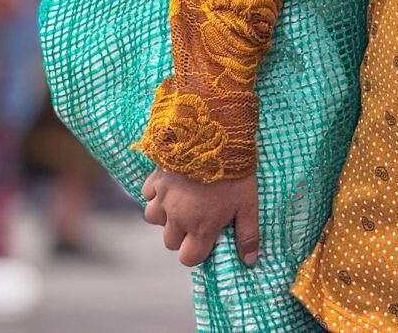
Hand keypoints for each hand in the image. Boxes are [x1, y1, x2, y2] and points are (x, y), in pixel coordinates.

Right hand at [141, 167, 258, 267]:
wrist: (214, 136)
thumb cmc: (235, 172)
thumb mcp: (248, 204)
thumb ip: (247, 234)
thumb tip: (249, 262)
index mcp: (200, 227)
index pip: (188, 258)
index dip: (198, 252)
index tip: (209, 238)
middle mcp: (176, 218)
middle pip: (170, 241)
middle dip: (183, 234)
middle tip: (200, 216)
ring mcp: (162, 198)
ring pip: (154, 219)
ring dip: (167, 215)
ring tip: (186, 200)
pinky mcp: (155, 179)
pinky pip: (148, 194)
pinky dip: (157, 193)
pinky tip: (174, 184)